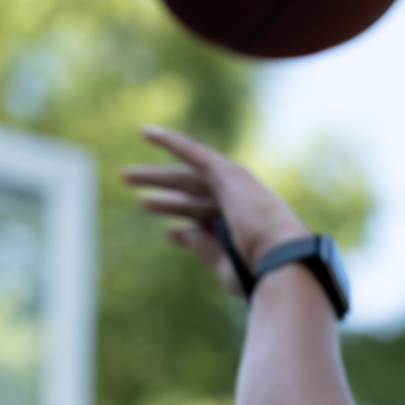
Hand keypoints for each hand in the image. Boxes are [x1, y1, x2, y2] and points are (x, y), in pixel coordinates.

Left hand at [122, 125, 310, 297]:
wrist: (279, 260)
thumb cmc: (255, 271)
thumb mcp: (219, 257)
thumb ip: (197, 242)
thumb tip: (172, 233)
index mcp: (240, 221)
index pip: (202, 212)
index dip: (179, 213)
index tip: (162, 222)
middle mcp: (237, 198)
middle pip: (190, 190)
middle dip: (162, 189)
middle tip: (134, 189)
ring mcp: (233, 184)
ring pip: (185, 176)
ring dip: (155, 176)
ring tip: (125, 177)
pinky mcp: (226, 173)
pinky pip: (193, 152)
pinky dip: (170, 141)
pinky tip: (146, 133)